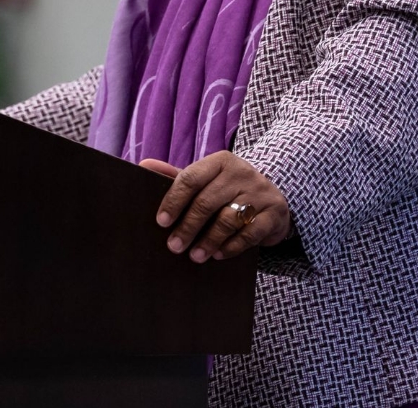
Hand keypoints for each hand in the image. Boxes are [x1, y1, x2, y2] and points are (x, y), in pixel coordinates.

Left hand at [138, 151, 291, 262]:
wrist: (272, 199)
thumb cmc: (228, 190)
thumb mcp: (206, 179)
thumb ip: (177, 176)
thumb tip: (143, 165)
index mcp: (220, 161)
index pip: (191, 178)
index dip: (173, 201)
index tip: (161, 222)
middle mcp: (242, 173)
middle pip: (207, 202)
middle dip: (188, 227)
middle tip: (174, 246)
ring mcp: (260, 192)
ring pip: (228, 219)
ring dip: (208, 241)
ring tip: (195, 256)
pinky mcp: (273, 213)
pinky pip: (250, 233)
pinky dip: (232, 246)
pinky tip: (218, 255)